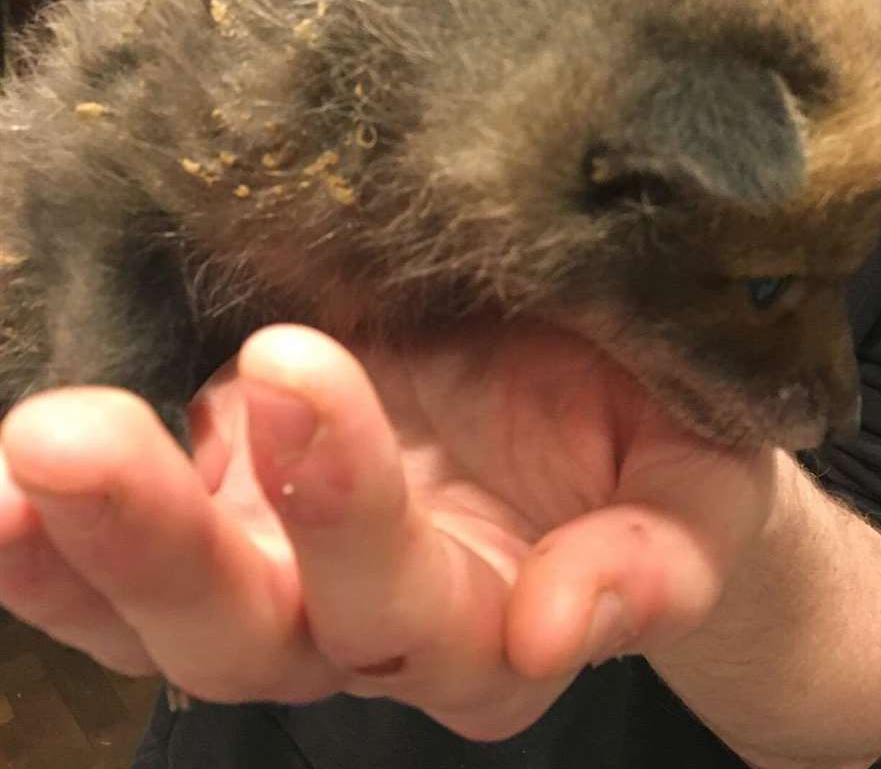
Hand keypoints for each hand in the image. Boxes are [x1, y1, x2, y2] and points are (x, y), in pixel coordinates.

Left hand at [0, 321, 779, 740]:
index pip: (413, 602)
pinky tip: (3, 485)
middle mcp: (375, 623)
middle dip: (165, 540)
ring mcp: (286, 578)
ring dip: (81, 545)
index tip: (297, 369)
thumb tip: (567, 619)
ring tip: (17, 454)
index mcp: (499, 614)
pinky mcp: (226, 519)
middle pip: (257, 631)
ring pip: (172, 614)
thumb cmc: (656, 426)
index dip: (352, 513)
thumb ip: (657, 554)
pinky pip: (112, 576)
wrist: (604, 397)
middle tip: (79, 431)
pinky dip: (47, 548)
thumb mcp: (692, 474)